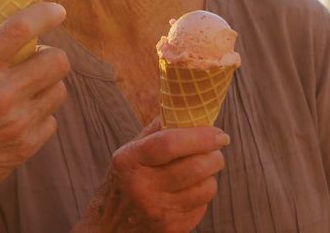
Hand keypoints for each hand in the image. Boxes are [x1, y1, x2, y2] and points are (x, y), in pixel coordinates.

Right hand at [0, 2, 69, 226]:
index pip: (21, 29)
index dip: (45, 14)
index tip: (56, 10)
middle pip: (57, 61)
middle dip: (49, 55)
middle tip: (34, 59)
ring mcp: (15, 125)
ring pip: (59, 89)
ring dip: (46, 85)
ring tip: (24, 89)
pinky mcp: (24, 149)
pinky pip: (52, 120)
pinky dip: (39, 115)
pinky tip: (18, 117)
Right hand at [77, 117, 228, 232]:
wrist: (109, 225)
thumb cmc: (125, 180)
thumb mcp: (129, 153)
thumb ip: (156, 131)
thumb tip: (186, 108)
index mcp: (130, 161)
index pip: (170, 143)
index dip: (200, 136)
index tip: (220, 133)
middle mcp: (142, 187)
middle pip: (195, 167)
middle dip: (215, 156)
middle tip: (216, 150)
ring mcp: (157, 211)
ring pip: (206, 188)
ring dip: (210, 176)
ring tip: (200, 171)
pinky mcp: (171, 229)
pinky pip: (203, 206)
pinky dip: (201, 195)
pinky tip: (188, 192)